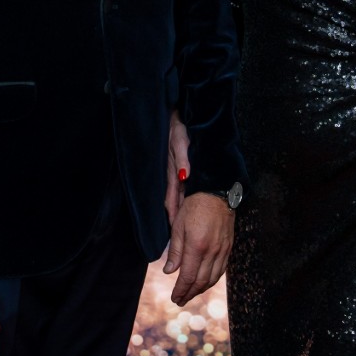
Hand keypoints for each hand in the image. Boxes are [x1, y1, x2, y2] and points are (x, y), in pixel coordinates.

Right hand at [164, 110, 190, 228]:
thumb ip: (183, 159)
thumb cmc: (178, 130)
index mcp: (175, 172)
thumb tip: (184, 174)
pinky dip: (179, 201)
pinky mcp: (179, 169)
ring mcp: (176, 173)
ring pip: (176, 197)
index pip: (172, 199)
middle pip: (174, 202)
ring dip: (177, 211)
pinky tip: (181, 207)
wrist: (175, 119)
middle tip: (176, 235)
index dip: (174, 214)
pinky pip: (178, 189)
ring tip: (178, 228)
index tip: (175, 229)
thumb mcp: (181, 142)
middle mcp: (175, 175)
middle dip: (175, 218)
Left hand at [164, 192, 233, 306]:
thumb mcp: (178, 226)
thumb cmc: (194, 207)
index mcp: (197, 246)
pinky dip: (212, 280)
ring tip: (191, 294)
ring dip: (201, 290)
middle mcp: (212, 252)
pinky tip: (205, 282)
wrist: (217, 193)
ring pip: (213, 278)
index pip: (188, 276)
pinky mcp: (229, 248)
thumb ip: (175, 251)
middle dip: (190, 294)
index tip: (175, 298)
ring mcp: (222, 250)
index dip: (181, 290)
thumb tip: (170, 271)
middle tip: (181, 300)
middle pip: (201, 281)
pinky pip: (221, 270)